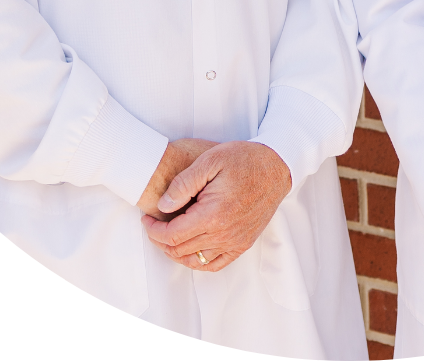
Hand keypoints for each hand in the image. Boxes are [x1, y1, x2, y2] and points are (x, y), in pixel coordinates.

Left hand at [142, 141, 291, 271]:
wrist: (277, 166)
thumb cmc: (244, 159)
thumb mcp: (210, 160)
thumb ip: (183, 184)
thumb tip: (163, 207)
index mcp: (213, 215)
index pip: (173, 235)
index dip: (153, 231)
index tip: (146, 219)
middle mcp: (224, 234)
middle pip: (180, 250)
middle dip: (160, 240)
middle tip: (153, 225)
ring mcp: (235, 242)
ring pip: (195, 260)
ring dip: (176, 252)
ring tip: (168, 236)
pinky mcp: (244, 243)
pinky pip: (215, 264)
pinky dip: (198, 261)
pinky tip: (191, 249)